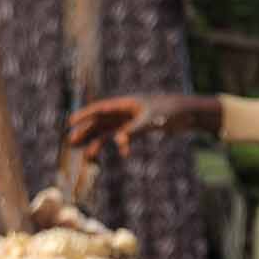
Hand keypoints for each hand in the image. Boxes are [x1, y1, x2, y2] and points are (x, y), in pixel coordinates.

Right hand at [67, 94, 220, 160]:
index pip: (100, 109)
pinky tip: (124, 154)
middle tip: (72, 142)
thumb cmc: (170, 111)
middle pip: (101, 121)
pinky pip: (125, 137)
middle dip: (86, 132)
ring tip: (89, 155)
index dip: (84, 116)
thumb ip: (134, 131)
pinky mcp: (140, 128)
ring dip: (100, 142)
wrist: (188, 113)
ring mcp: (132, 119)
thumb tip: (118, 141)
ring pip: (110, 131)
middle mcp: (126, 111)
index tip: (70, 123)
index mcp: (126, 103)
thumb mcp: (151, 121)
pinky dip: (123, 145)